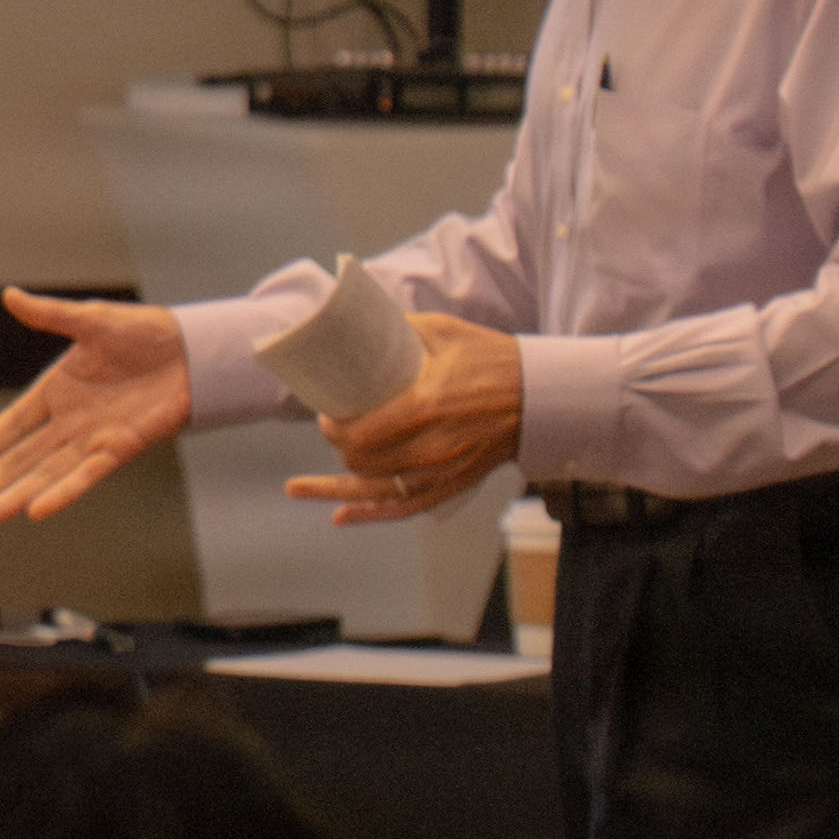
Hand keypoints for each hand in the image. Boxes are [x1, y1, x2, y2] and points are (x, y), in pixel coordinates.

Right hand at [0, 289, 191, 524]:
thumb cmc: (145, 332)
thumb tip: (10, 296)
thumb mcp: (91, 320)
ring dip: (16, 495)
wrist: (193, 351)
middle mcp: (70, 419)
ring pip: (46, 473)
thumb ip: (49, 315)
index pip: (13, 422)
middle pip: (22, 457)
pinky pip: (85, 475)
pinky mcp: (120, 448)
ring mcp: (93, 437)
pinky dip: (62, 493)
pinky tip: (36, 510)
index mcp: (58, 388)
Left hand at [287, 315, 524, 523]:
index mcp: (424, 408)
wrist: (539, 397)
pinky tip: (340, 517)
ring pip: (374, 490)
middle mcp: (430, 448)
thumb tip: (353, 322)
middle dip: (338, 445)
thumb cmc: (490, 359)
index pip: (358, 433)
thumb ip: (396, 329)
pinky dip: (369, 514)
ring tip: (298, 487)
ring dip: (337, 486)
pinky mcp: (451, 485)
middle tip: (332, 428)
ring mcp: (441, 472)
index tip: (325, 414)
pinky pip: (404, 508)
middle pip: (360, 461)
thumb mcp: (442, 331)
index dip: (332, 427)